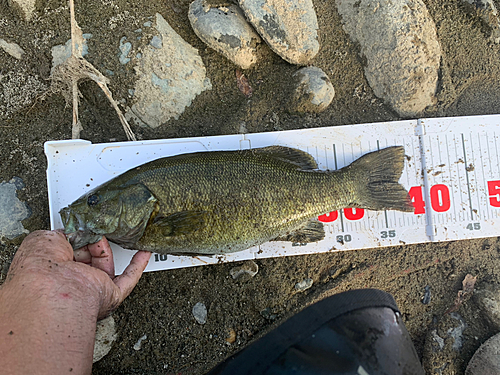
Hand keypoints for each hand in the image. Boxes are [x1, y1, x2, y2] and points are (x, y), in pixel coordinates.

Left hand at [0, 230, 150, 374]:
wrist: (52, 287)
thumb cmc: (39, 266)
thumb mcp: (45, 237)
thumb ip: (63, 232)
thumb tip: (77, 229)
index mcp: (50, 269)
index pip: (68, 249)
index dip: (76, 235)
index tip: (84, 224)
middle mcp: (70, 281)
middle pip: (89, 257)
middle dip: (95, 240)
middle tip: (99, 227)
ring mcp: (90, 288)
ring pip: (107, 267)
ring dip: (115, 249)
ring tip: (118, 232)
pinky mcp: (109, 295)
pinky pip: (128, 280)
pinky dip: (138, 266)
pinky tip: (143, 253)